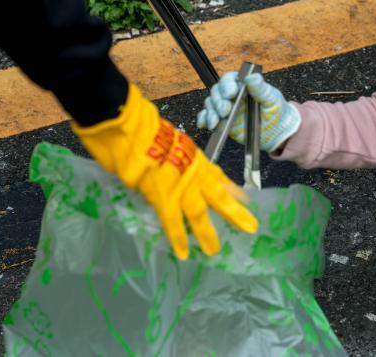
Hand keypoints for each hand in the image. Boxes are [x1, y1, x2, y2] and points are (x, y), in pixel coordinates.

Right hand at [73, 85, 257, 259]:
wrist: (125, 123)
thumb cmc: (136, 123)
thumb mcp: (161, 134)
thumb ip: (168, 152)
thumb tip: (161, 164)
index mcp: (191, 153)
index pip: (215, 174)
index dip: (229, 188)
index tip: (243, 198)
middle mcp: (191, 169)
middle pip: (217, 195)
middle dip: (233, 212)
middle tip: (250, 227)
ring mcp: (179, 183)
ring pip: (199, 213)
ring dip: (207, 233)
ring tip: (214, 250)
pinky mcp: (162, 195)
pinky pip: (172, 221)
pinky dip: (178, 238)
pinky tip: (183, 253)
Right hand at [196, 72, 300, 151]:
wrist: (276, 131)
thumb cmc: (275, 110)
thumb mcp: (271, 98)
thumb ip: (260, 88)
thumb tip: (251, 76)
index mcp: (242, 84)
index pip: (229, 79)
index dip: (227, 85)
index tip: (231, 94)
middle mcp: (231, 95)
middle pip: (216, 92)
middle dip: (218, 102)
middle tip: (225, 111)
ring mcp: (225, 108)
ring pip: (210, 105)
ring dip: (211, 112)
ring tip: (215, 122)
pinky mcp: (221, 121)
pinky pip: (207, 118)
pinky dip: (204, 120)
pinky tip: (205, 125)